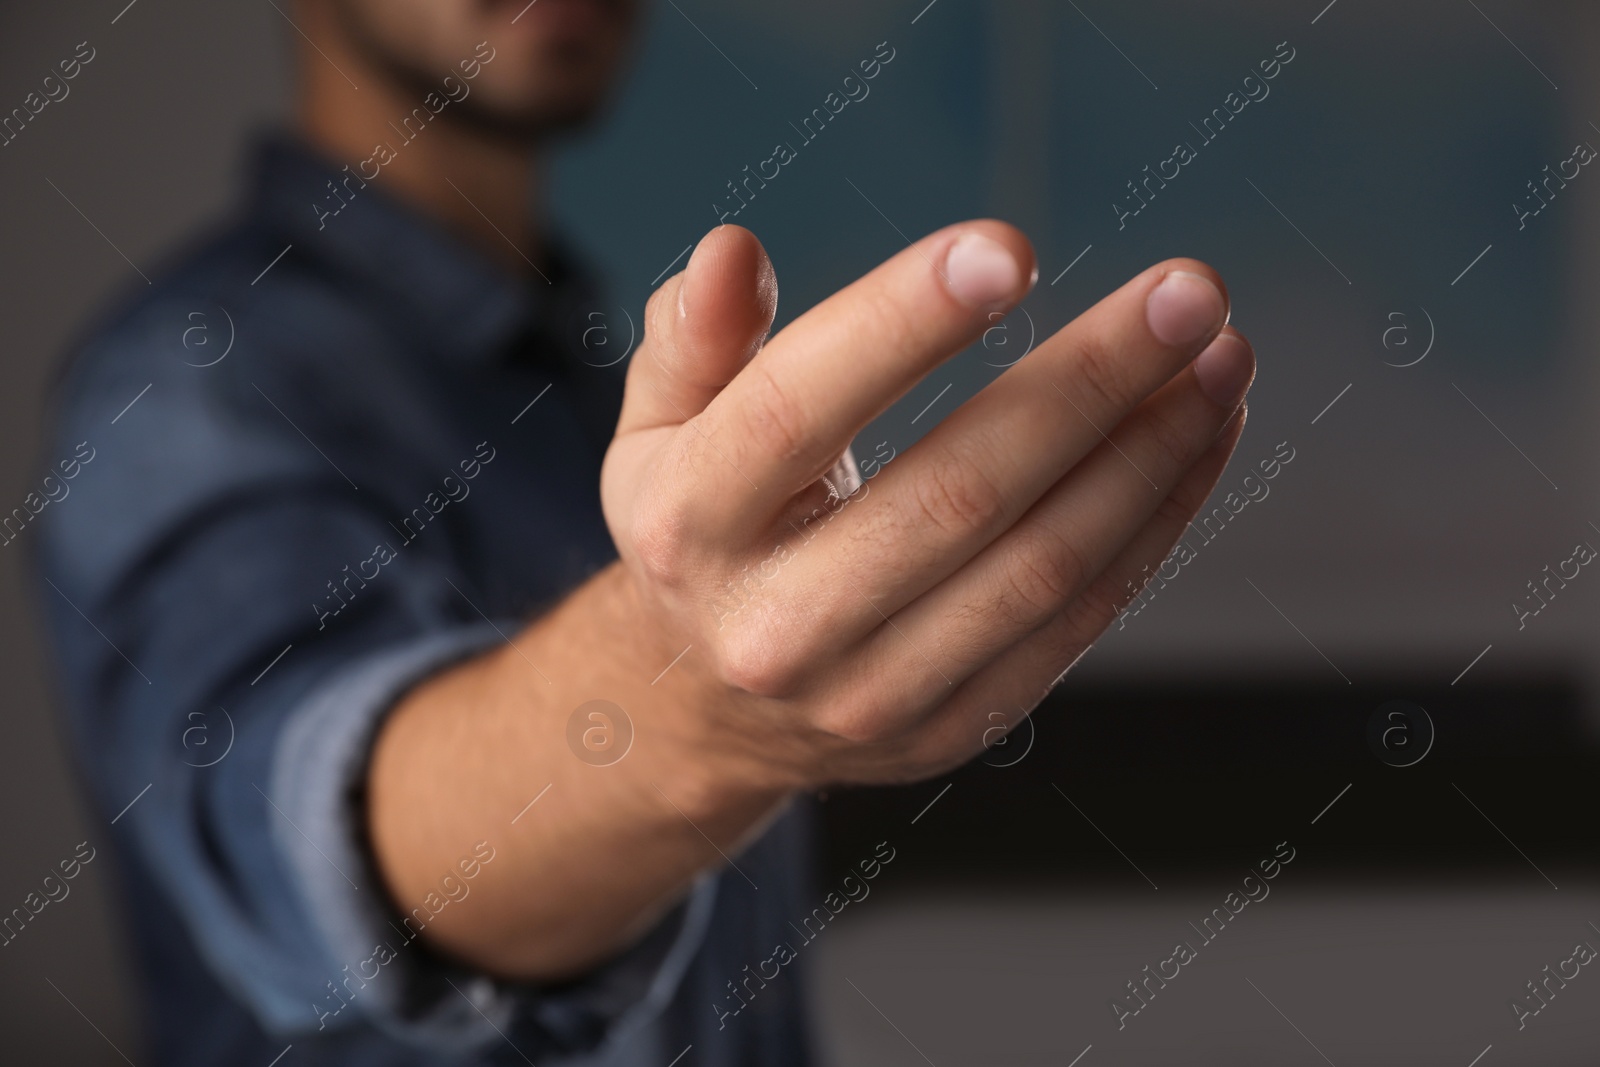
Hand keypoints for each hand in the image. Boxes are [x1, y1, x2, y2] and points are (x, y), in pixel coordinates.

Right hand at [602, 221, 1252, 791]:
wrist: (708, 713)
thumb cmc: (701, 526)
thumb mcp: (659, 427)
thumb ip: (693, 336)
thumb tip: (734, 251)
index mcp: (686, 526)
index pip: (795, 410)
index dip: (903, 323)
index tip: (1011, 248)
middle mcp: (773, 626)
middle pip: (956, 492)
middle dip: (1089, 382)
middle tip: (1191, 289)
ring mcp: (869, 694)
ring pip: (1041, 566)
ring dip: (1151, 454)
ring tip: (1224, 357)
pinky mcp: (953, 728)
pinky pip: (1076, 620)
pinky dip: (1152, 522)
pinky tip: (1201, 436)